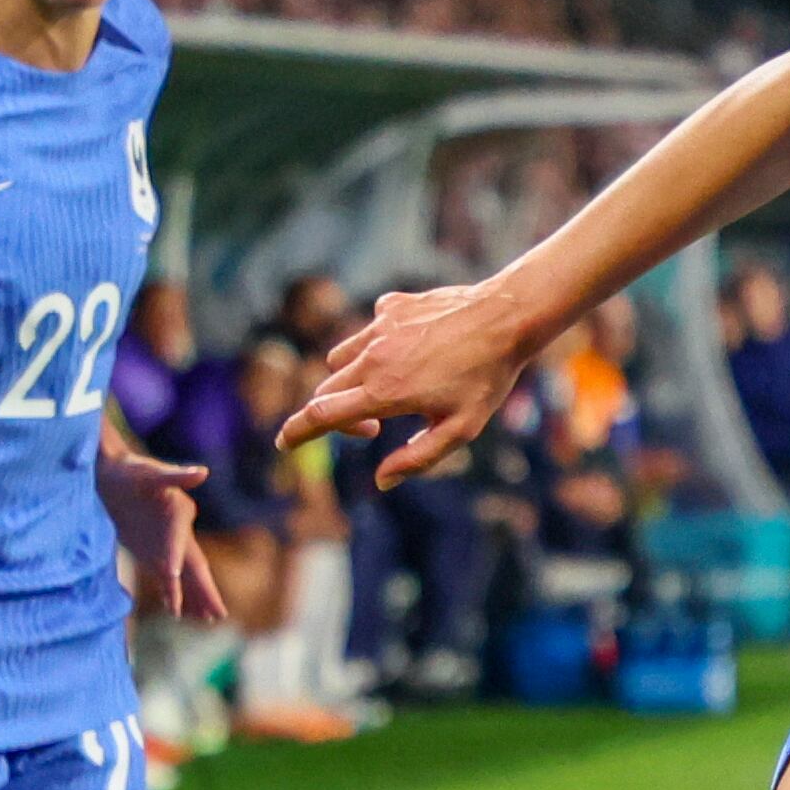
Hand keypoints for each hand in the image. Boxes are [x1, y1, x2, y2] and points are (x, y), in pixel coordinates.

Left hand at [99, 448, 225, 622]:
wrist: (110, 472)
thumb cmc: (129, 469)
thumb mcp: (148, 471)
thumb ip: (176, 475)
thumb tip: (202, 471)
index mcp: (179, 514)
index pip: (179, 541)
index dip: (175, 557)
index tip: (171, 577)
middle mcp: (177, 533)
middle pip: (194, 567)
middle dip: (205, 591)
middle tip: (219, 615)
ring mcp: (165, 544)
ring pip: (183, 576)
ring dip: (193, 597)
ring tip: (207, 620)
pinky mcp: (149, 551)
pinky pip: (164, 577)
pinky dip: (171, 593)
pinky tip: (175, 610)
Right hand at [284, 281, 534, 480]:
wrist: (506, 318)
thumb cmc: (487, 378)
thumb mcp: (460, 430)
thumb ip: (418, 459)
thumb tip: (381, 482)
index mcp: (385, 392)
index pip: (322, 415)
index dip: (297, 432)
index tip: (283, 442)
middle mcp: (373, 357)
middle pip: (326, 391)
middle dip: (336, 415)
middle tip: (374, 428)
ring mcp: (379, 328)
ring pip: (341, 359)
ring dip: (351, 380)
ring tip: (392, 389)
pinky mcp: (391, 307)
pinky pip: (367, 331)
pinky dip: (376, 347)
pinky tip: (411, 351)